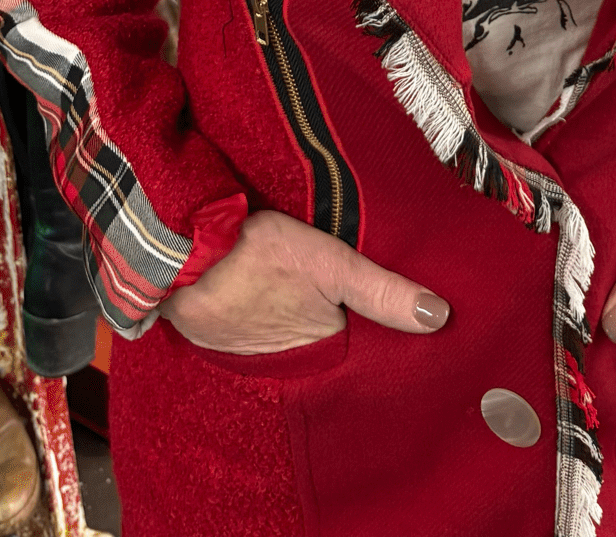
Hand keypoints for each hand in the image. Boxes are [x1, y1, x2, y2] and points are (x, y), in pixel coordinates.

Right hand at [162, 208, 449, 354]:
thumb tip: (438, 316)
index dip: (377, 338)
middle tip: (356, 306)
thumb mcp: (329, 262)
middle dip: (340, 331)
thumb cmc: (253, 255)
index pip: (360, 352)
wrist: (177, 252)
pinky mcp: (221, 332)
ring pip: (290, 338)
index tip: (397, 325)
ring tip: (312, 297)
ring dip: (299, 322)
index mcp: (317, 352)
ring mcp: (249, 350)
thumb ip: (381, 291)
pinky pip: (255, 329)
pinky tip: (271, 295)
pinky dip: (265, 316)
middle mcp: (285, 364)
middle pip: (326, 346)